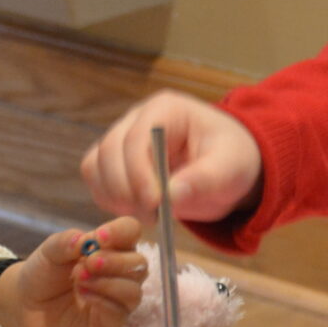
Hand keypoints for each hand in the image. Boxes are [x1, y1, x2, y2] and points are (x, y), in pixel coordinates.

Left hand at [0, 216, 148, 326]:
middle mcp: (120, 270)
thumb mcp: (49, 251)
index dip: (122, 232)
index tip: (100, 238)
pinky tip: (84, 295)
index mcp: (110, 246)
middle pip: (139, 262)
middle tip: (88, 263)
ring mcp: (118, 297)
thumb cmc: (43, 273)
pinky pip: (121, 311)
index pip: (131, 231)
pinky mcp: (112, 320)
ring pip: (134, 289)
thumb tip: (84, 241)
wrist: (27, 305)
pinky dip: (103, 301)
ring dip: (108, 283)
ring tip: (79, 280)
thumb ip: (66, 242)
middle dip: (115, 261)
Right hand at [80, 90, 263, 224]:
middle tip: (152, 217)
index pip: (136, 137)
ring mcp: (122, 138)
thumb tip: (170, 196)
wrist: (228, 168)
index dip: (138, 172)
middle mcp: (137, 119)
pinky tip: (137, 212)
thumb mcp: (230, 169)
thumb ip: (203, 180)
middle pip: (109, 151)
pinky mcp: (116, 162)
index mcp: (166, 109)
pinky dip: (109, 200)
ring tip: (148, 216)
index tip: (154, 203)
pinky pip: (96, 180)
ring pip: (95, 166)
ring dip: (114, 196)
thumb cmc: (232, 160)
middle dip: (126, 189)